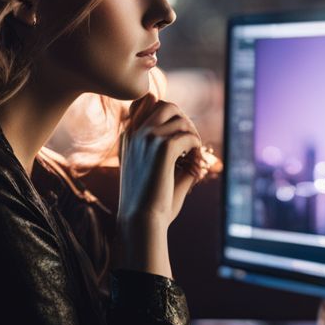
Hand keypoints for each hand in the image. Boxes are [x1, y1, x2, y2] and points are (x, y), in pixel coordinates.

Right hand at [117, 94, 206, 230]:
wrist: (141, 221)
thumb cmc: (149, 201)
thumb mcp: (152, 168)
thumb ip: (169, 148)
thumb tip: (194, 138)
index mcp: (128, 136)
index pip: (147, 103)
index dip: (169, 116)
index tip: (178, 139)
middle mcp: (135, 132)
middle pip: (167, 105)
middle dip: (184, 121)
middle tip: (190, 145)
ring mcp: (147, 138)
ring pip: (180, 118)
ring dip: (192, 135)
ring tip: (193, 157)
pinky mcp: (162, 148)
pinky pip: (189, 137)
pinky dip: (196, 149)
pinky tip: (193, 165)